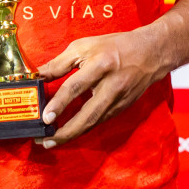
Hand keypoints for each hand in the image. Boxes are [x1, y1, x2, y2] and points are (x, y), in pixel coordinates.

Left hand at [33, 29, 168, 147]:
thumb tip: (37, 75)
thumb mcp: (84, 46)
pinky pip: (99, 121)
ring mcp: (118, 101)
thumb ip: (60, 63)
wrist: (150, 53)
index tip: (45, 117)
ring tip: (51, 141)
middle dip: (65, 132)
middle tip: (45, 140)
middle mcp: (111, 86)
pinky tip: (69, 133)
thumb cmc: (113, 46)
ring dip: (72, 135)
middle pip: (87, 115)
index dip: (60, 103)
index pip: (76, 87)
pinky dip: (83, 129)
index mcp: (100, 65)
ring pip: (93, 123)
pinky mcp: (121, 109)